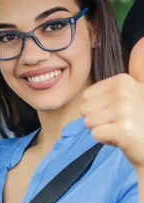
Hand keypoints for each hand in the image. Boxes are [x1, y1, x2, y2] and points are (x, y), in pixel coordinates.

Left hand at [82, 37, 143, 168]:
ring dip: (102, 130)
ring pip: (88, 122)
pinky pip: (95, 134)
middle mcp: (125, 92)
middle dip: (99, 120)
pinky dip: (106, 140)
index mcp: (124, 80)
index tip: (120, 112)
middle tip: (120, 123)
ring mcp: (124, 111)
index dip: (100, 108)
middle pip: (85, 109)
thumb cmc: (142, 121)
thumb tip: (142, 41)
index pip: (87, 96)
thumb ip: (139, 68)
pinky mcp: (123, 130)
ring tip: (121, 130)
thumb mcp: (141, 90)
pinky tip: (122, 139)